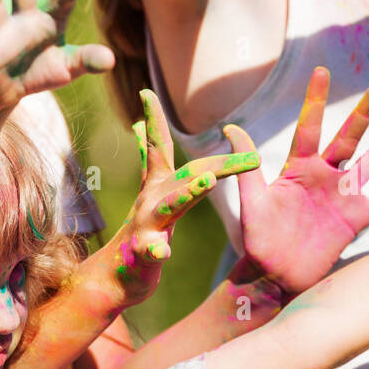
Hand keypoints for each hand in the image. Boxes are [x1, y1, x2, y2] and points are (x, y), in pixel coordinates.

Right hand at [108, 88, 260, 304]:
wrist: (118, 276)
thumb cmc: (141, 233)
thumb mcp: (150, 192)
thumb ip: (148, 159)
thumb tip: (138, 127)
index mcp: (158, 186)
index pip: (160, 146)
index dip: (153, 119)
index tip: (146, 92)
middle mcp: (151, 200)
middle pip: (186, 172)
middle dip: (218, 162)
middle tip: (251, 157)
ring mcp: (146, 226)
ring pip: (170, 206)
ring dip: (187, 193)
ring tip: (206, 183)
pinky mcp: (144, 254)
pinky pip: (150, 252)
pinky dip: (155, 251)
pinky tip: (161, 253)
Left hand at [230, 66, 368, 295]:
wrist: (273, 274)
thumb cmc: (258, 239)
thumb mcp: (252, 202)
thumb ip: (246, 166)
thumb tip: (230, 129)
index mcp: (298, 168)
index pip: (309, 127)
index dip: (315, 100)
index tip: (322, 70)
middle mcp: (324, 176)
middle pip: (349, 138)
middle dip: (364, 113)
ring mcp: (343, 196)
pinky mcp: (356, 218)